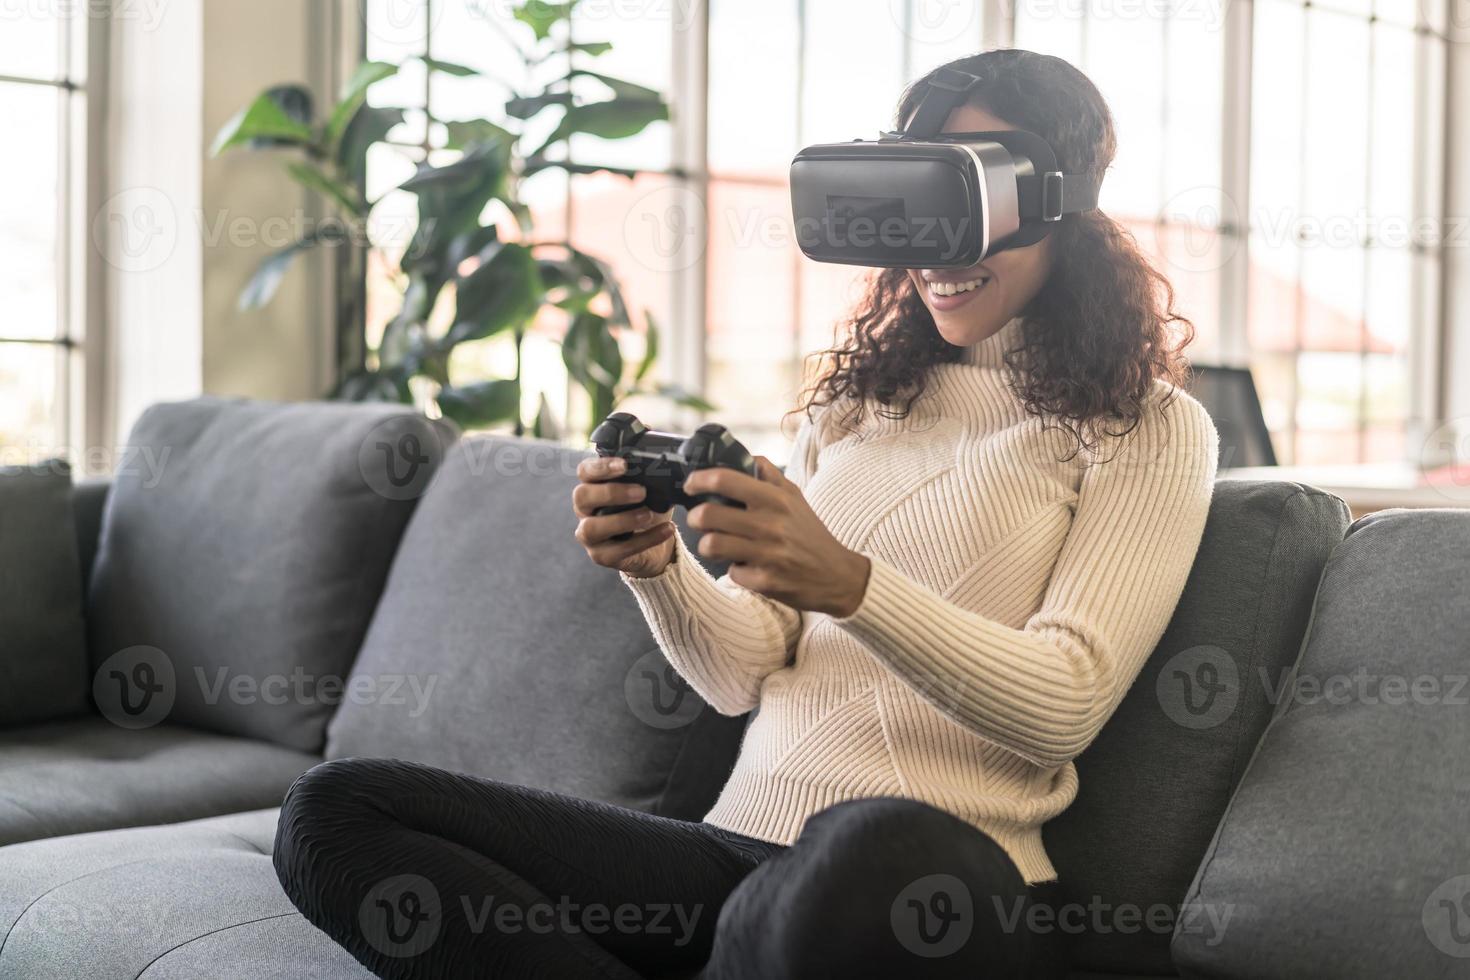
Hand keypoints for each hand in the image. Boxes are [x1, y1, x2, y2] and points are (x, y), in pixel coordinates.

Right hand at [573, 456, 676, 578]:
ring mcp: (590, 535)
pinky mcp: (601, 556)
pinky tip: (666, 530)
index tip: (624, 465)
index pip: (584, 472)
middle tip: (641, 492)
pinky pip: (618, 550)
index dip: (600, 467)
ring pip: (591, 527)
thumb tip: (662, 470)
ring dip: (622, 520)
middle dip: (611, 492)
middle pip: (581, 496)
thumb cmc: (647, 511)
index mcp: (593, 488)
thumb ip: (647, 480)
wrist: (656, 547)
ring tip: (649, 515)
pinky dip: (646, 539)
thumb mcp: (649, 492)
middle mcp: (585, 510)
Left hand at [683, 458, 870, 616]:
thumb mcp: (795, 497)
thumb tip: (745, 457)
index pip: (725, 479)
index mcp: (776, 499)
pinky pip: (732, 572)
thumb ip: (769, 475)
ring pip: (711, 545)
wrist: (838, 576)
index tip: (691, 485)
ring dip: (708, 545)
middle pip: (708, 515)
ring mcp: (767, 555)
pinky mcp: (766, 582)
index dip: (699, 480)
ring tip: (716, 544)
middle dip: (696, 517)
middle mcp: (771, 524)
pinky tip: (747, 566)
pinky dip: (735, 570)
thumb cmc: (810, 533)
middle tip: (700, 519)